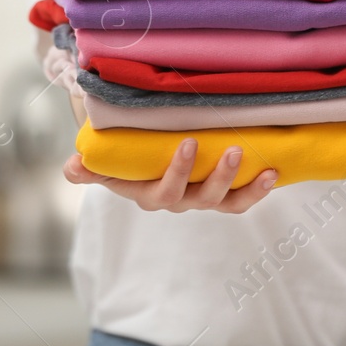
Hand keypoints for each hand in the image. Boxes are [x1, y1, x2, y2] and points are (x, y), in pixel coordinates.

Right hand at [63, 139, 277, 212]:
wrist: (142, 162)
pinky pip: (241, 199)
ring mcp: (202, 198)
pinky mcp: (222, 193)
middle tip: (233, 150)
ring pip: (225, 202)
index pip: (162, 192)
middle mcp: (179, 201)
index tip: (186, 143)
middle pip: (199, 198)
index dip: (176, 172)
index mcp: (148, 194)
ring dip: (244, 186)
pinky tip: (272, 171)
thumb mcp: (102, 164)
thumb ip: (86, 168)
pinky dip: (258, 189)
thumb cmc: (121, 159)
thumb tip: (72, 167)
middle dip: (217, 177)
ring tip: (260, 166)